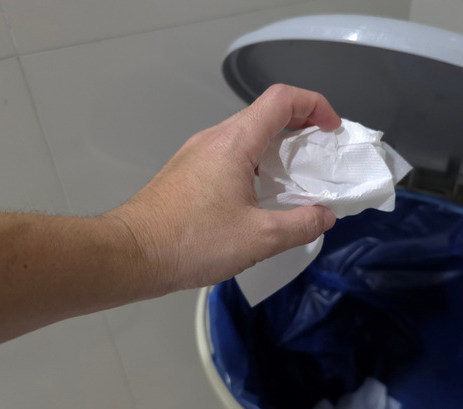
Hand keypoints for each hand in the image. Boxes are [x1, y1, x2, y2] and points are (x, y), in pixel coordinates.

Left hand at [105, 84, 340, 294]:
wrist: (131, 255)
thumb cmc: (192, 242)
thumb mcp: (259, 238)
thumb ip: (301, 225)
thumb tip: (324, 216)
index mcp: (235, 142)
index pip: (282, 99)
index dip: (314, 105)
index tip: (332, 130)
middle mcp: (215, 138)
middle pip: (266, 114)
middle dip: (301, 129)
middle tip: (320, 159)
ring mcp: (197, 153)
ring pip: (248, 136)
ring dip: (278, 150)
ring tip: (296, 182)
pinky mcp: (188, 172)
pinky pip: (231, 155)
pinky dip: (256, 165)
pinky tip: (262, 198)